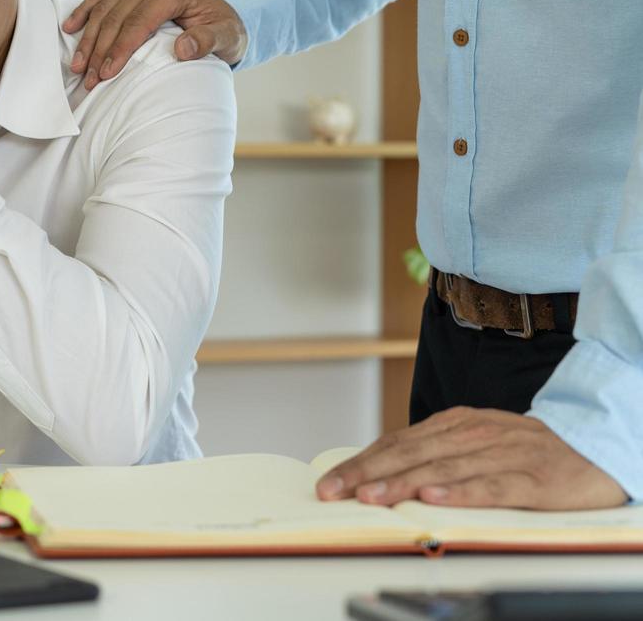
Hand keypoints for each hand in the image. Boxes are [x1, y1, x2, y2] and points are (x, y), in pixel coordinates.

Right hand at [62, 0, 246, 90]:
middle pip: (116, 19)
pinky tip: (69, 28)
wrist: (222, 16)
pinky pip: (99, 0)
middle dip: (100, 52)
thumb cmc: (225, 29)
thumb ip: (209, 41)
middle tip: (89, 81)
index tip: (107, 75)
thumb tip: (183, 48)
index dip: (120, 50)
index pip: (138, 22)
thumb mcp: (228, 37)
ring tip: (78, 68)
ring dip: (88, 40)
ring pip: (103, 11)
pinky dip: (83, 14)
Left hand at [315, 407, 626, 509]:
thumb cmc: (526, 449)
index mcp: (454, 424)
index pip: (395, 443)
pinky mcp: (531, 478)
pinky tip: (434, 500)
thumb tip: (380, 474)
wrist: (595, 446)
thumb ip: (433, 454)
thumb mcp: (474, 442)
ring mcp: (501, 454)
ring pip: (442, 470)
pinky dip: (460, 492)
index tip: (327, 483)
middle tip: (333, 491)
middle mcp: (472, 434)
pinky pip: (491, 486)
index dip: (359, 463)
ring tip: (371, 496)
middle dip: (366, 473)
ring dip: (402, 483)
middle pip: (409, 453)